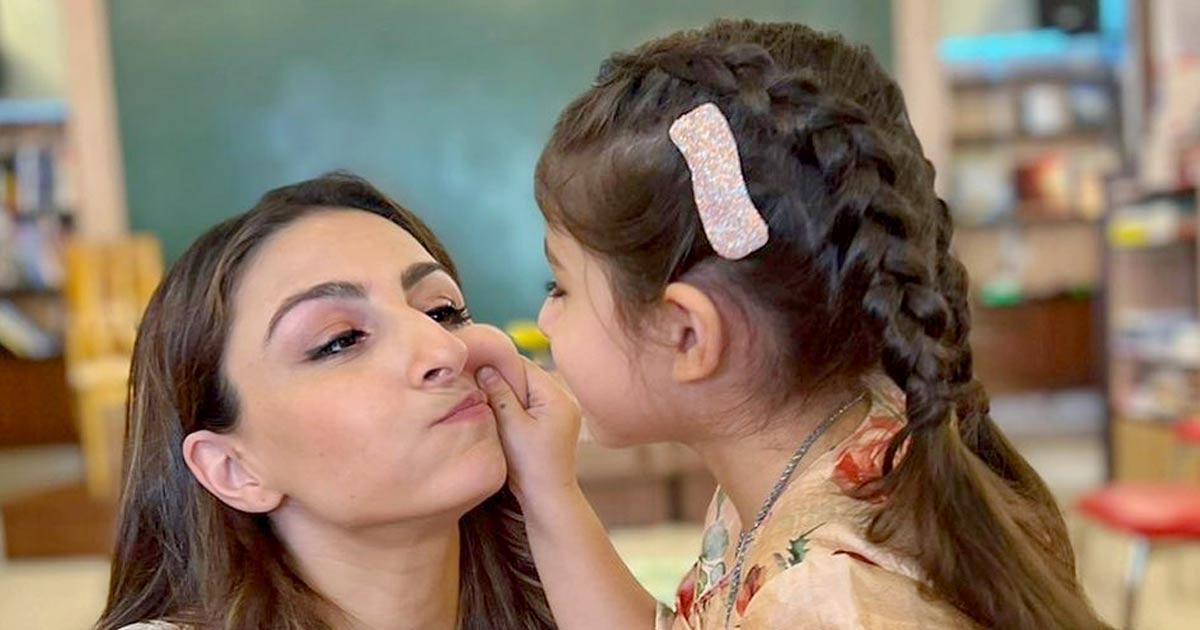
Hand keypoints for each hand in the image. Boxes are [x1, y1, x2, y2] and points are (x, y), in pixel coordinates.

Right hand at [476, 356, 581, 506]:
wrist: (548, 497)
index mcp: (557, 397)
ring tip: (487, 398)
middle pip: (527, 377)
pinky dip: (516, 405)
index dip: (498, 364)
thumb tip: (485, 366)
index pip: (524, 366)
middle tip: (476, 381)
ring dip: (508, 393)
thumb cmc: (530, 465)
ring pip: (528, 390)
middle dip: (503, 379)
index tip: (475, 364)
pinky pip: (532, 404)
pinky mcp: (555, 423)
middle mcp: (564, 400)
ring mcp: (562, 412)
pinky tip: (501, 413)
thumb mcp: (511, 426)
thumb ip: (499, 393)